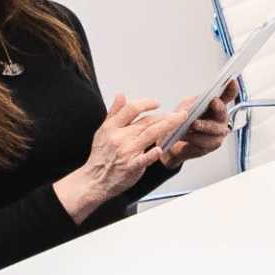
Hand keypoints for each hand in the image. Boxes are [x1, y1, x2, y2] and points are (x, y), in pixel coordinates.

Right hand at [59, 96, 175, 219]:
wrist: (94, 179)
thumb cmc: (100, 156)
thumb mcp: (103, 131)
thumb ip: (114, 113)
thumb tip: (121, 95)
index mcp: (112, 127)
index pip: (131, 109)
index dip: (146, 103)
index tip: (157, 103)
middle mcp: (120, 137)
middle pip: (146, 121)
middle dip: (165, 116)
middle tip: (180, 114)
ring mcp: (126, 152)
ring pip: (150, 134)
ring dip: (167, 126)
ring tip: (179, 120)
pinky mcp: (131, 167)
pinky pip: (143, 159)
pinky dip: (151, 154)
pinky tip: (160, 149)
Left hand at [171, 91, 233, 161]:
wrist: (174, 141)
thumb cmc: (182, 121)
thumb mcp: (184, 107)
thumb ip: (190, 104)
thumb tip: (192, 107)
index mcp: (216, 105)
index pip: (227, 95)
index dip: (231, 88)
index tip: (232, 80)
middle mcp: (221, 117)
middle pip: (222, 111)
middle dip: (218, 107)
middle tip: (213, 102)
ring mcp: (219, 132)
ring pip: (215, 128)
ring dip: (203, 125)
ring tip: (192, 125)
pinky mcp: (213, 145)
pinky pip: (206, 141)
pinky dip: (195, 138)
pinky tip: (186, 135)